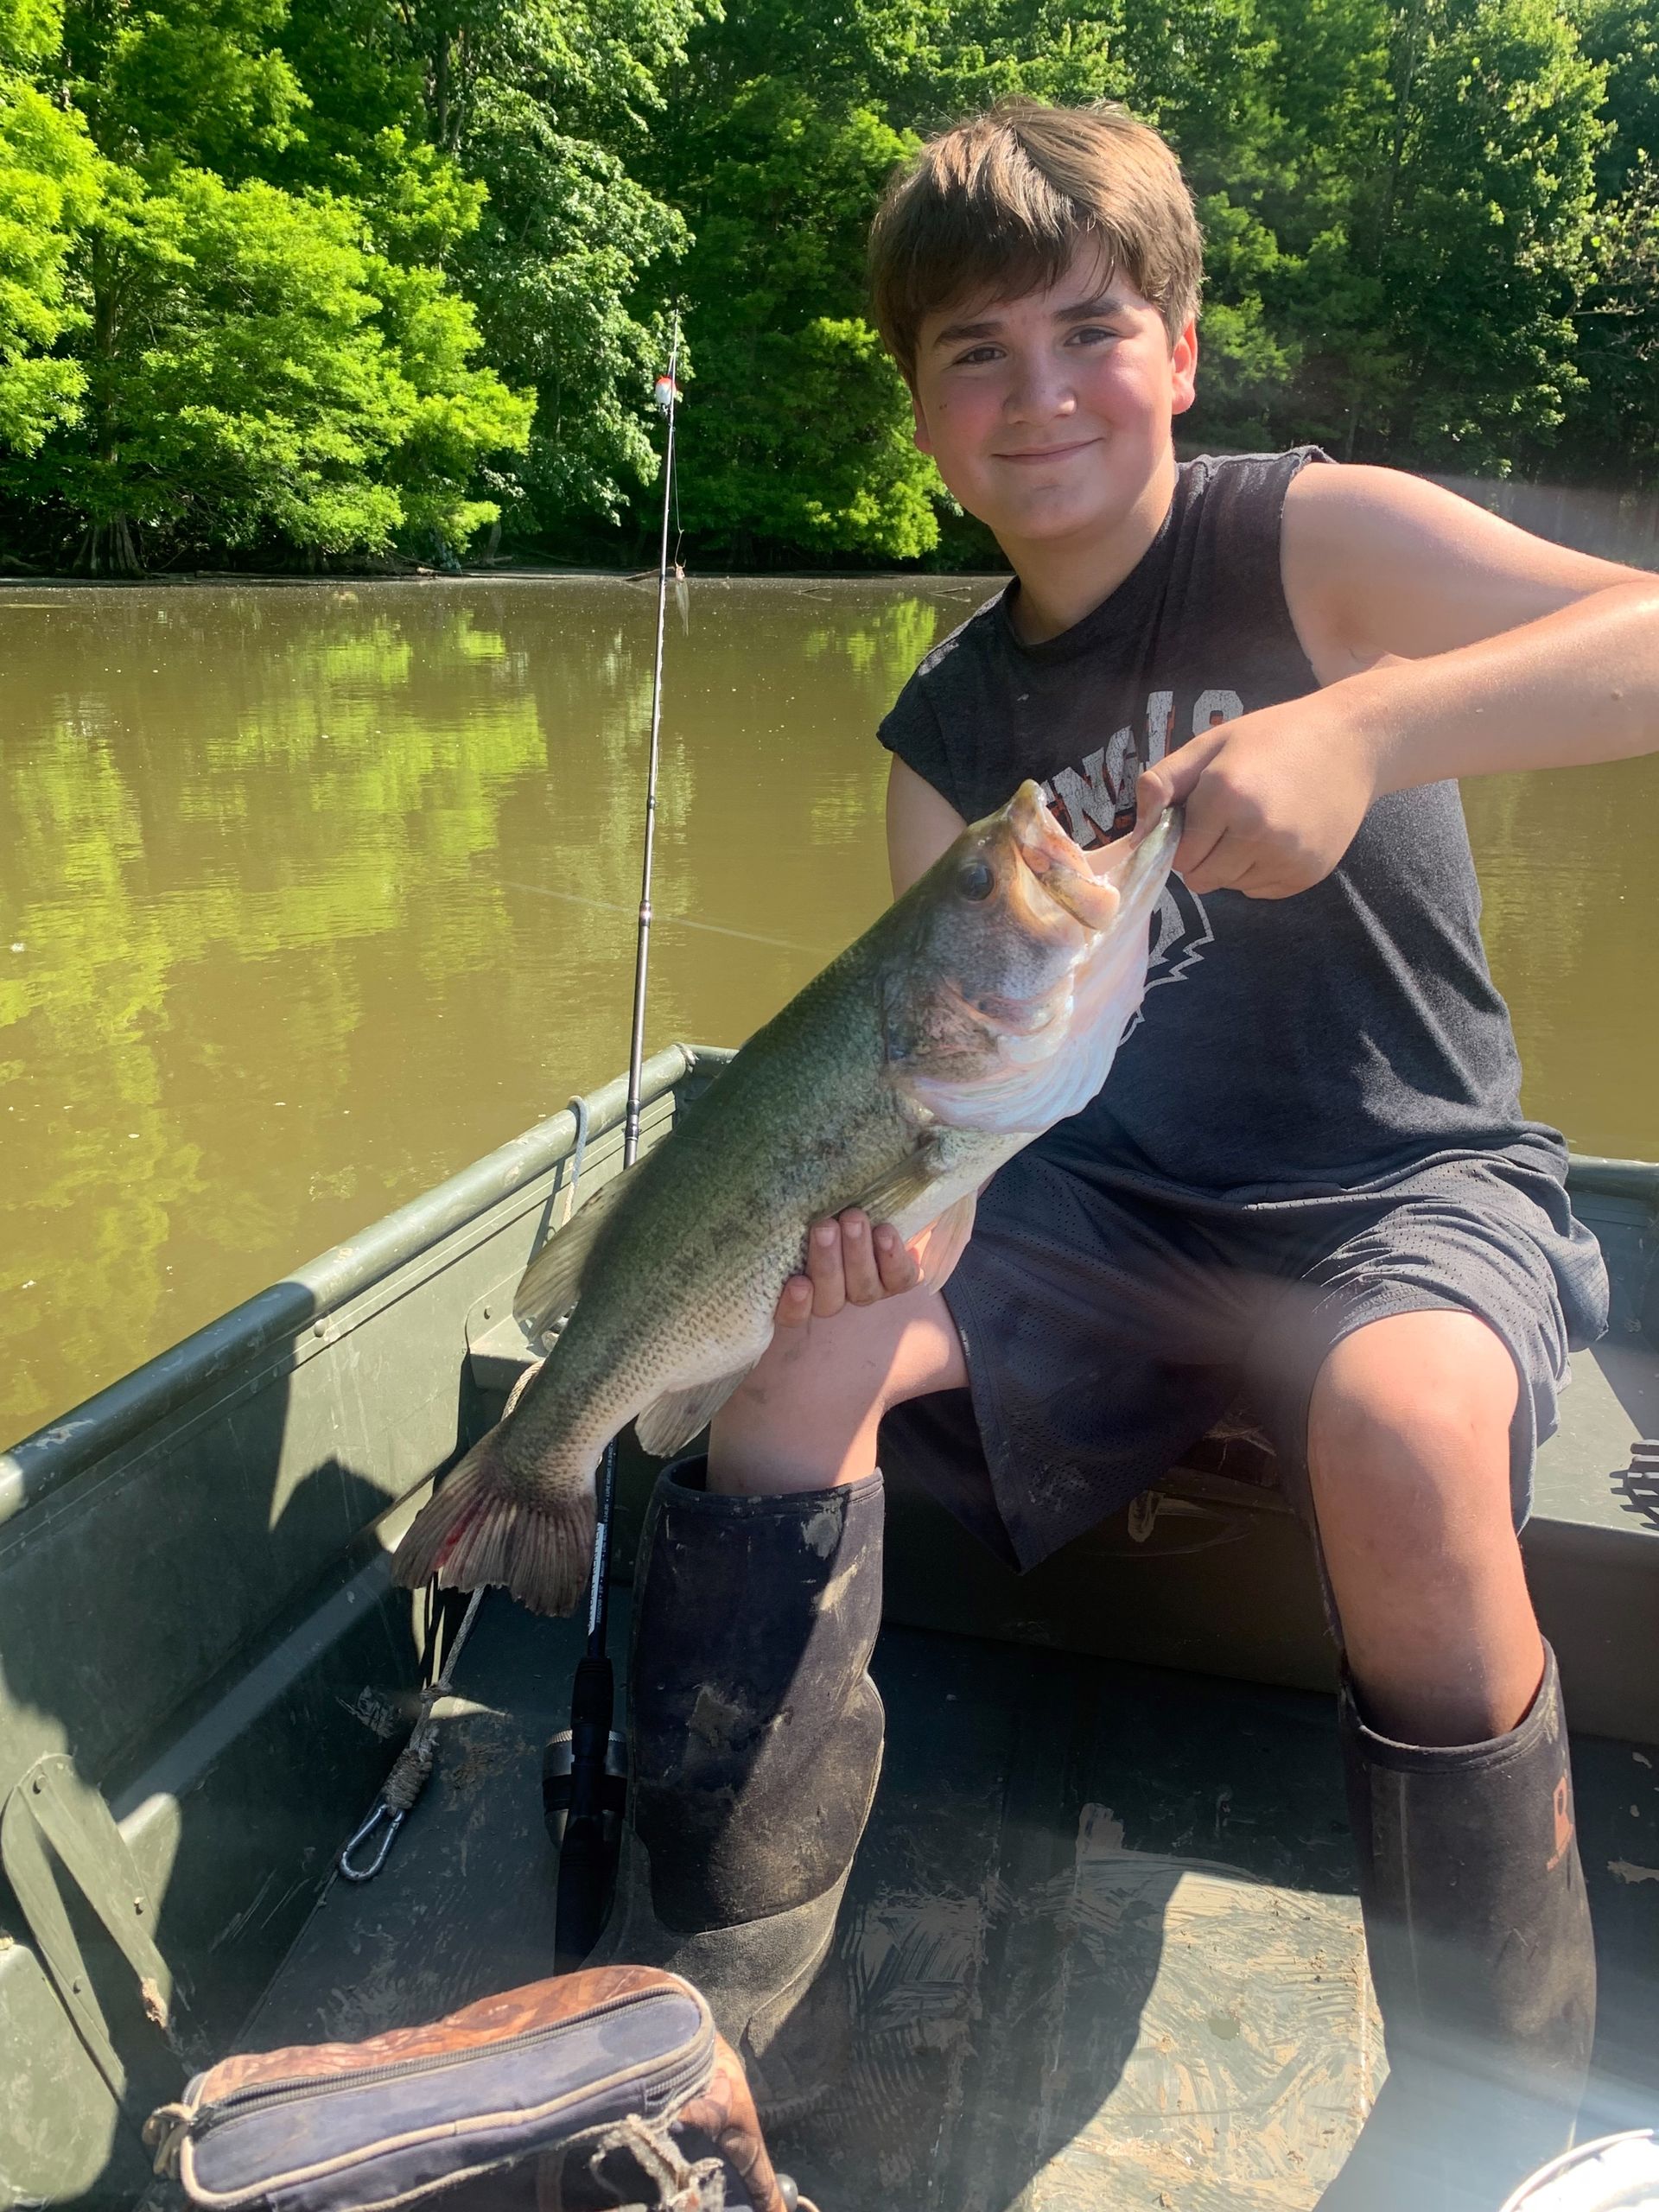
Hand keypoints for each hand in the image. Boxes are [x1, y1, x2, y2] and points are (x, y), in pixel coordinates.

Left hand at [772, 1198, 976, 1326]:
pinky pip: (795, 1316)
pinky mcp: (795, 1305)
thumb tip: (936, 1162)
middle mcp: (861, 1290)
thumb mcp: (884, 1194)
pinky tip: (797, 1283)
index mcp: (890, 1273)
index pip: (901, 1278)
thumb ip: (905, 1189)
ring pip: (832, 1299)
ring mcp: (828, 1299)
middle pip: (864, 1288)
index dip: (894, 1259)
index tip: (886, 1230)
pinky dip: (797, 1305)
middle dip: (858, 1253)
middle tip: (852, 1217)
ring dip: (829, 1264)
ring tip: (823, 1229)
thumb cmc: (855, 1201)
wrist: (816, 1208)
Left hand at [1133, 684, 1386, 898]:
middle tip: (1228, 820)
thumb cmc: (1274, 737)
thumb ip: (1164, 781)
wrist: (1353, 740)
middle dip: (1204, 856)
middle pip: (1201, 879)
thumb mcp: (1211, 744)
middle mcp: (1256, 832)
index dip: (1184, 838)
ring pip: (1231, 886)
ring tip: (1256, 823)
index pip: (1179, 855)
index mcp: (1225, 796)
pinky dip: (1260, 871)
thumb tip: (1137, 828)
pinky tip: (1279, 836)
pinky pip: (1261, 890)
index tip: (1203, 815)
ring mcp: (1286, 857)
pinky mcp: (1308, 873)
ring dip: (1232, 864)